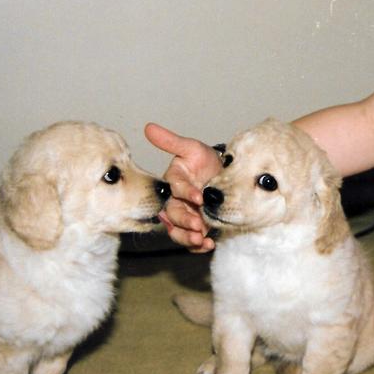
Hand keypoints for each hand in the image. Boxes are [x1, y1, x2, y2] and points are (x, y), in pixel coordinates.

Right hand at [144, 122, 222, 252]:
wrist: (224, 176)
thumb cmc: (205, 161)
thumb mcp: (191, 149)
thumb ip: (171, 142)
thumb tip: (149, 127)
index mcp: (173, 182)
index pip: (176, 188)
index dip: (186, 193)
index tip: (198, 196)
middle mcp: (176, 201)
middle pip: (174, 214)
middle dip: (185, 221)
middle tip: (198, 226)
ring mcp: (185, 216)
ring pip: (178, 231)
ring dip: (187, 237)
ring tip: (201, 240)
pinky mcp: (195, 228)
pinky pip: (191, 241)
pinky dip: (198, 246)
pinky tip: (209, 245)